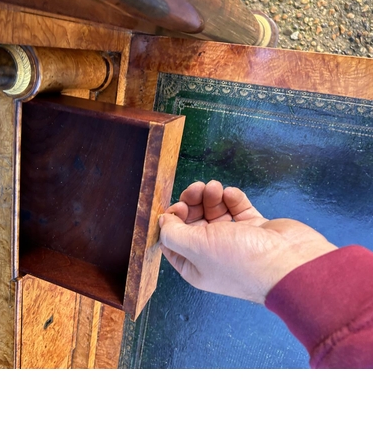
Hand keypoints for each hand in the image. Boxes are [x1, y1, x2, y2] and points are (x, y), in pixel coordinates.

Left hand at [158, 180, 337, 303]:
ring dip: (212, 197)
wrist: (291, 263)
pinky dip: (233, 199)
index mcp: (196, 266)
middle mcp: (214, 254)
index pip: (174, 241)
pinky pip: (238, 208)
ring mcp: (236, 241)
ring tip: (215, 188)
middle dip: (193, 202)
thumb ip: (173, 233)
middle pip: (194, 223)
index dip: (172, 221)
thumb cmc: (242, 261)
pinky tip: (233, 195)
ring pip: (216, 212)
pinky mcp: (255, 228)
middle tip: (197, 188)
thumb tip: (163, 221)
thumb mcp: (196, 247)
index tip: (177, 206)